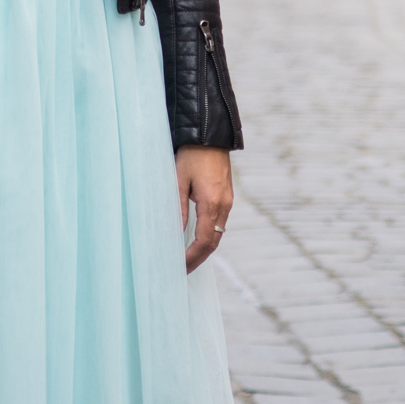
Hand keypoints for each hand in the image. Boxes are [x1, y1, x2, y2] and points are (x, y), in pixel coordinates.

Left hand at [176, 146, 232, 272]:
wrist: (210, 133)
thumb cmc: (191, 154)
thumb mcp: (179, 180)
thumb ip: (178, 209)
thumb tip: (176, 234)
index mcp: (212, 203)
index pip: (204, 241)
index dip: (193, 257)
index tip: (180, 267)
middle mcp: (224, 205)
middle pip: (214, 242)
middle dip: (199, 258)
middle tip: (183, 270)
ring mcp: (227, 200)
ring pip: (218, 233)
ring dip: (204, 248)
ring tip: (187, 258)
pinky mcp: (227, 195)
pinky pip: (220, 222)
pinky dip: (209, 235)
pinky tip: (197, 238)